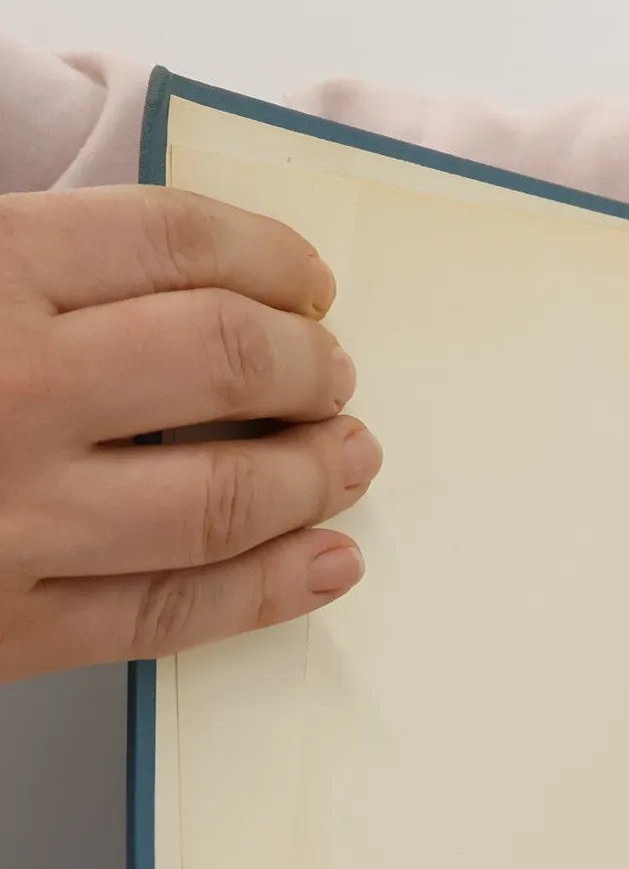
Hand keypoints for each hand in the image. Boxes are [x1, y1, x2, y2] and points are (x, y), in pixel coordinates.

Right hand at [0, 186, 380, 684]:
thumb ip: (17, 264)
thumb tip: (164, 269)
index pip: (172, 241)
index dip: (269, 258)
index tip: (307, 282)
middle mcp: (5, 388)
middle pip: (228, 362)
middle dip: (309, 366)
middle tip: (333, 374)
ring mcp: (13, 518)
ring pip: (225, 495)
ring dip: (318, 475)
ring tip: (352, 456)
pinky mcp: (13, 626)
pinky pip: (175, 612)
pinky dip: (274, 590)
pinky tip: (330, 564)